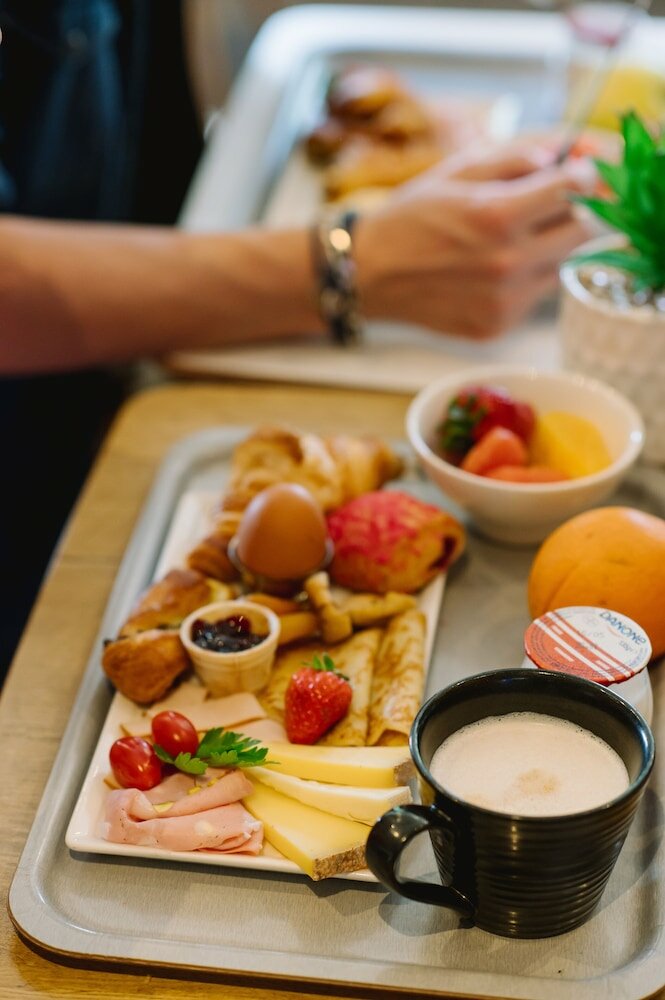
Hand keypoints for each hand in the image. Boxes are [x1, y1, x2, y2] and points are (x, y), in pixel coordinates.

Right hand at [354, 143, 595, 338]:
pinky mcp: (499, 325)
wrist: (370, 275)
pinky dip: (527, 277)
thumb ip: (518, 157)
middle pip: (583, 231)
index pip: (577, 189)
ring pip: (562, 265)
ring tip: (515, 236)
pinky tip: (493, 269)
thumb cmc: (412, 217)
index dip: (586, 174)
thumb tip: (568, 154)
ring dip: (552, 245)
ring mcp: (505, 300)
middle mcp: (506, 263)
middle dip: (581, 209)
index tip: (581, 170)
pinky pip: (535, 295)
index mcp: (496, 216)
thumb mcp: (459, 170)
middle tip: (563, 200)